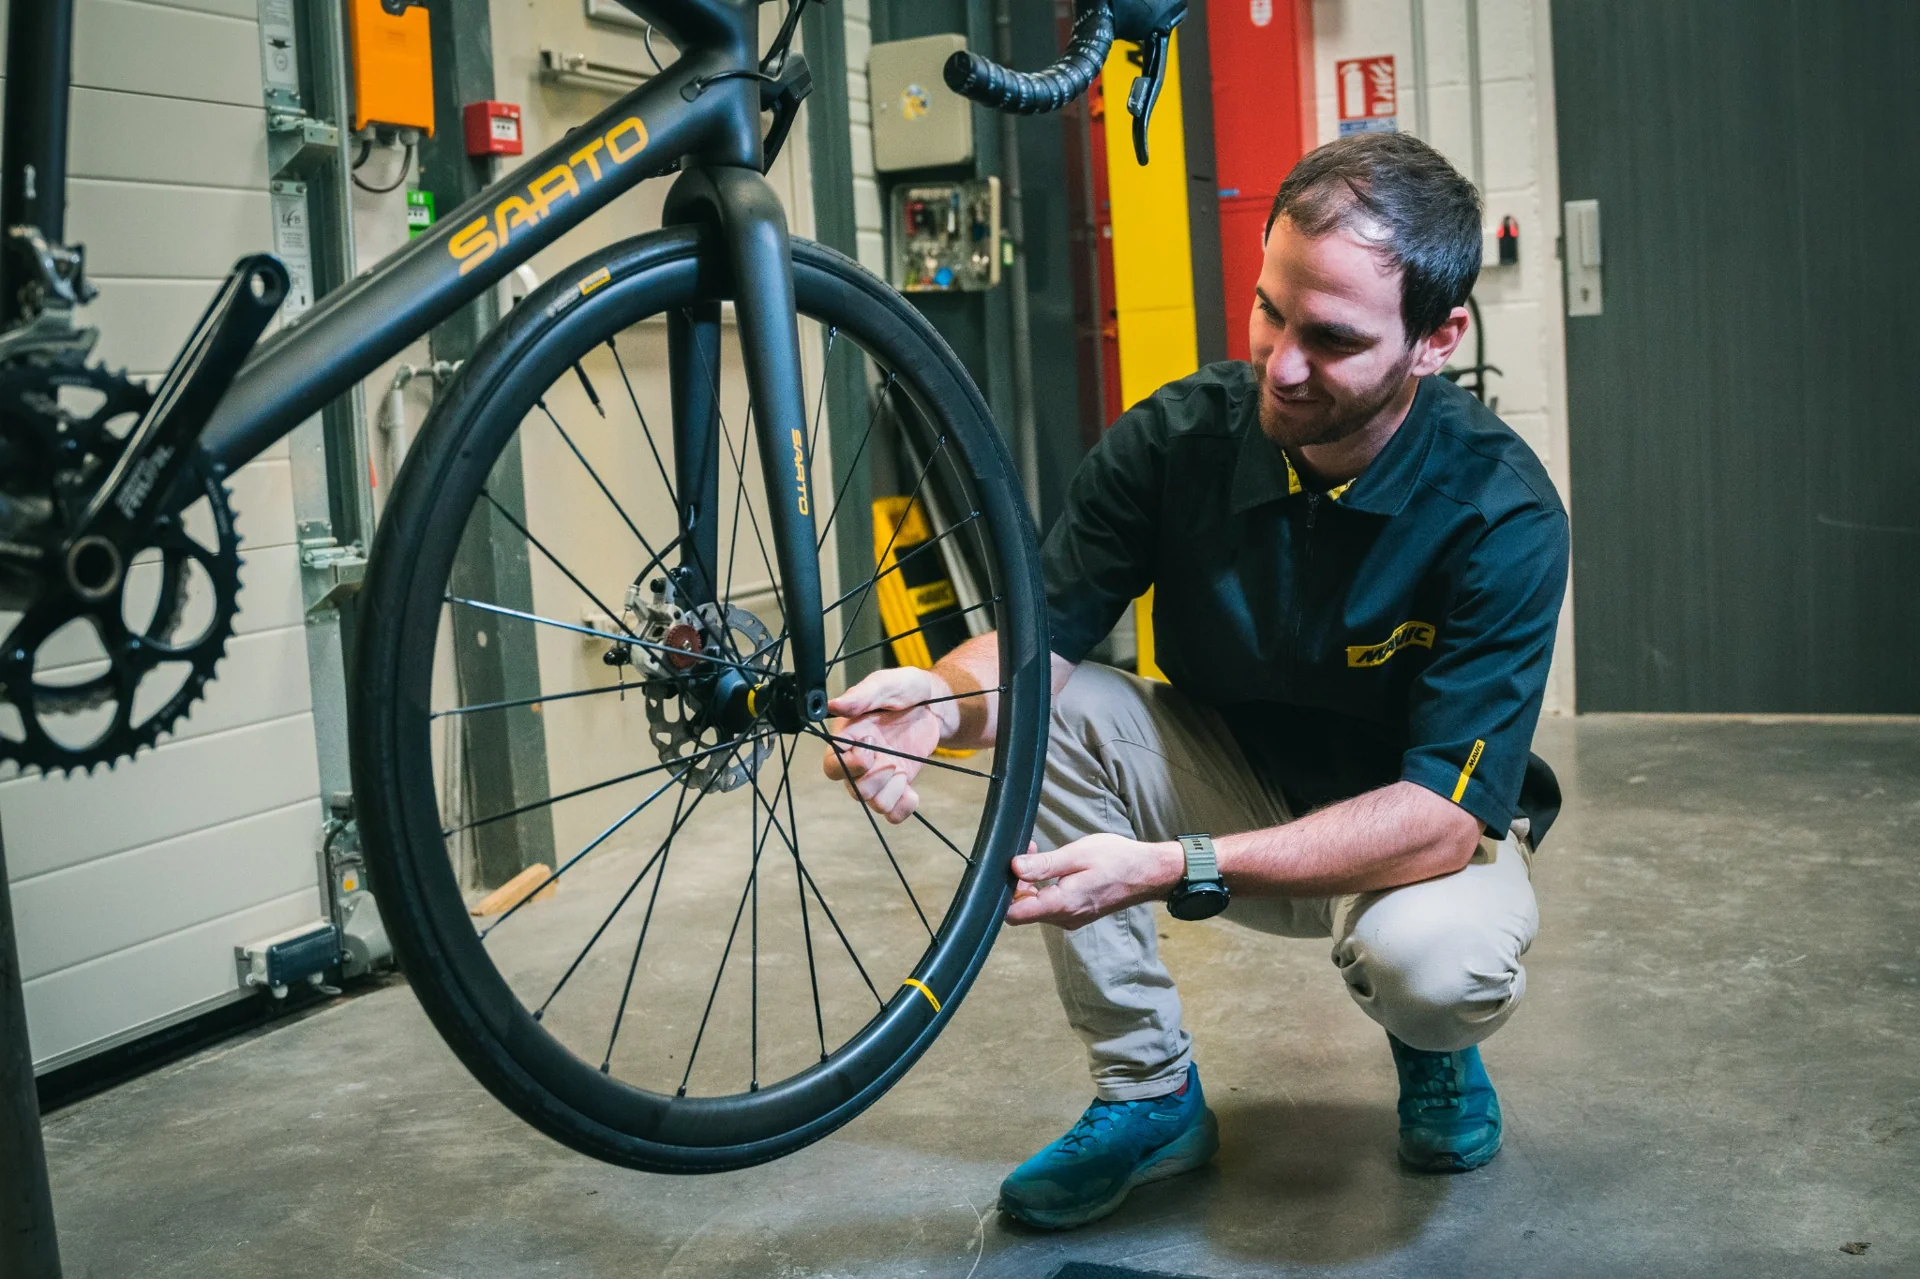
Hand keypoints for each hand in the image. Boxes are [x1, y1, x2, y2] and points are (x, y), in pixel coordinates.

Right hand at [821, 667, 956, 823]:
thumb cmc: (906, 689)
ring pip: (875, 804)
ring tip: (902, 769)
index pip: (832, 766)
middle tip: (893, 757)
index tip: (872, 741)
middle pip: (854, 790)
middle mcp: (859, 761)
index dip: (851, 763)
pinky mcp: (898, 785)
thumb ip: (861, 696)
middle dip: (877, 777)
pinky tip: (912, 789)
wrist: (935, 703)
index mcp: (848, 738)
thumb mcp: (885, 685)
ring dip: (892, 790)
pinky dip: (904, 806)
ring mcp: (879, 775)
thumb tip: (834, 704)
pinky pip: (893, 813)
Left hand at [1005, 834, 1183, 928]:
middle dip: (1017, 881)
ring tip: (1039, 852)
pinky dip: (1044, 887)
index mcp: (1062, 904)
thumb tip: (1014, 867)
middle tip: (1027, 851)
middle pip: (1022, 910)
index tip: (1010, 867)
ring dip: (1030, 882)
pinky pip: (1050, 905)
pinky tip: (1053, 867)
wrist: (1147, 873)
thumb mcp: (1078, 854)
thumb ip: (1044, 865)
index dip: (1003, 893)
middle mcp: (1064, 918)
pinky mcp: (1077, 913)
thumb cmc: (1117, 860)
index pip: (1014, 914)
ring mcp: (1071, 918)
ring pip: (1036, 906)